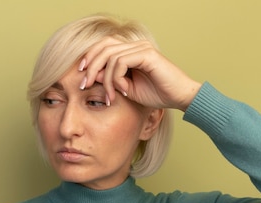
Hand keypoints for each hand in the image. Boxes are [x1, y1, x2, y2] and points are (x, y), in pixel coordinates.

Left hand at [78, 38, 201, 110]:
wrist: (179, 97)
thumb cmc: (157, 94)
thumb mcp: (127, 89)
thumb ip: (111, 80)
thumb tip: (92, 75)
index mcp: (131, 51)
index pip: (104, 46)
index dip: (90, 58)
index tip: (81, 75)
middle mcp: (136, 45)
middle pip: (104, 47)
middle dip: (91, 66)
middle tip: (84, 84)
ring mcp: (142, 48)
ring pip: (111, 57)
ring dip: (106, 79)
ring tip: (108, 97)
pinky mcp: (147, 55)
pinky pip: (121, 62)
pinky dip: (116, 78)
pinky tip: (122, 91)